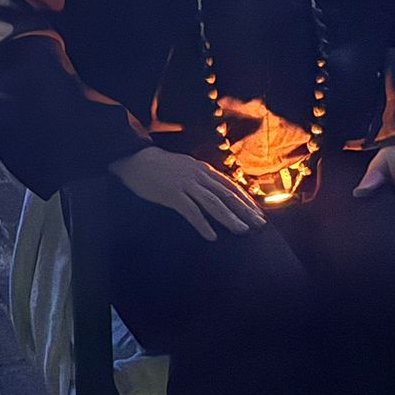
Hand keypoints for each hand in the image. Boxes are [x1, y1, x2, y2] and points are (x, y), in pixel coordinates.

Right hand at [109, 145, 267, 241]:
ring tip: (242, 231)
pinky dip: (203, 224)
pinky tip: (211, 236)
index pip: (230, 187)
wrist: (135, 159)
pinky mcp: (172, 194)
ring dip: (229, 218)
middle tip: (259, 225)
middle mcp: (199, 176)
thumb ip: (202, 179)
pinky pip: (191, 211)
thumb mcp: (186, 168)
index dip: (246, 201)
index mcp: (204, 170)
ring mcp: (186, 184)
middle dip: (245, 211)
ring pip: (213, 203)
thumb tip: (217, 191)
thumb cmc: (160, 166)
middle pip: (227, 195)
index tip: (258, 213)